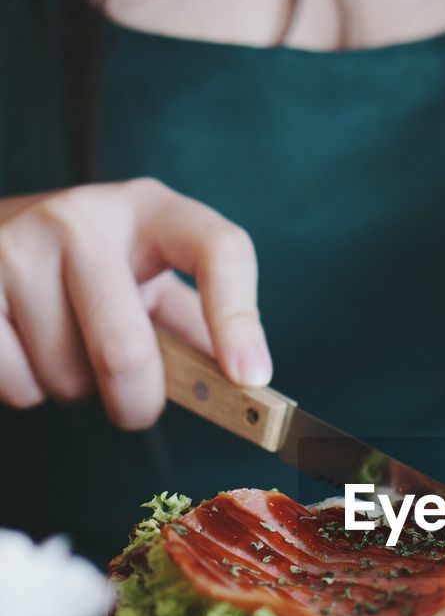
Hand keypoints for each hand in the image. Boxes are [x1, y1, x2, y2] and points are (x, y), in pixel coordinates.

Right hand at [0, 178, 271, 426]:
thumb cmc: (92, 274)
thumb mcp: (149, 278)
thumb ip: (196, 329)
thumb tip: (247, 388)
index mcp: (150, 210)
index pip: (218, 249)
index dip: (238, 319)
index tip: (249, 379)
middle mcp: (83, 217)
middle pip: (126, 353)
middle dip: (137, 405)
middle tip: (134, 405)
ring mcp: (17, 245)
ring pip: (66, 377)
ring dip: (74, 390)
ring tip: (62, 345)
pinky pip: (16, 383)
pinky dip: (26, 390)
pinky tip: (23, 348)